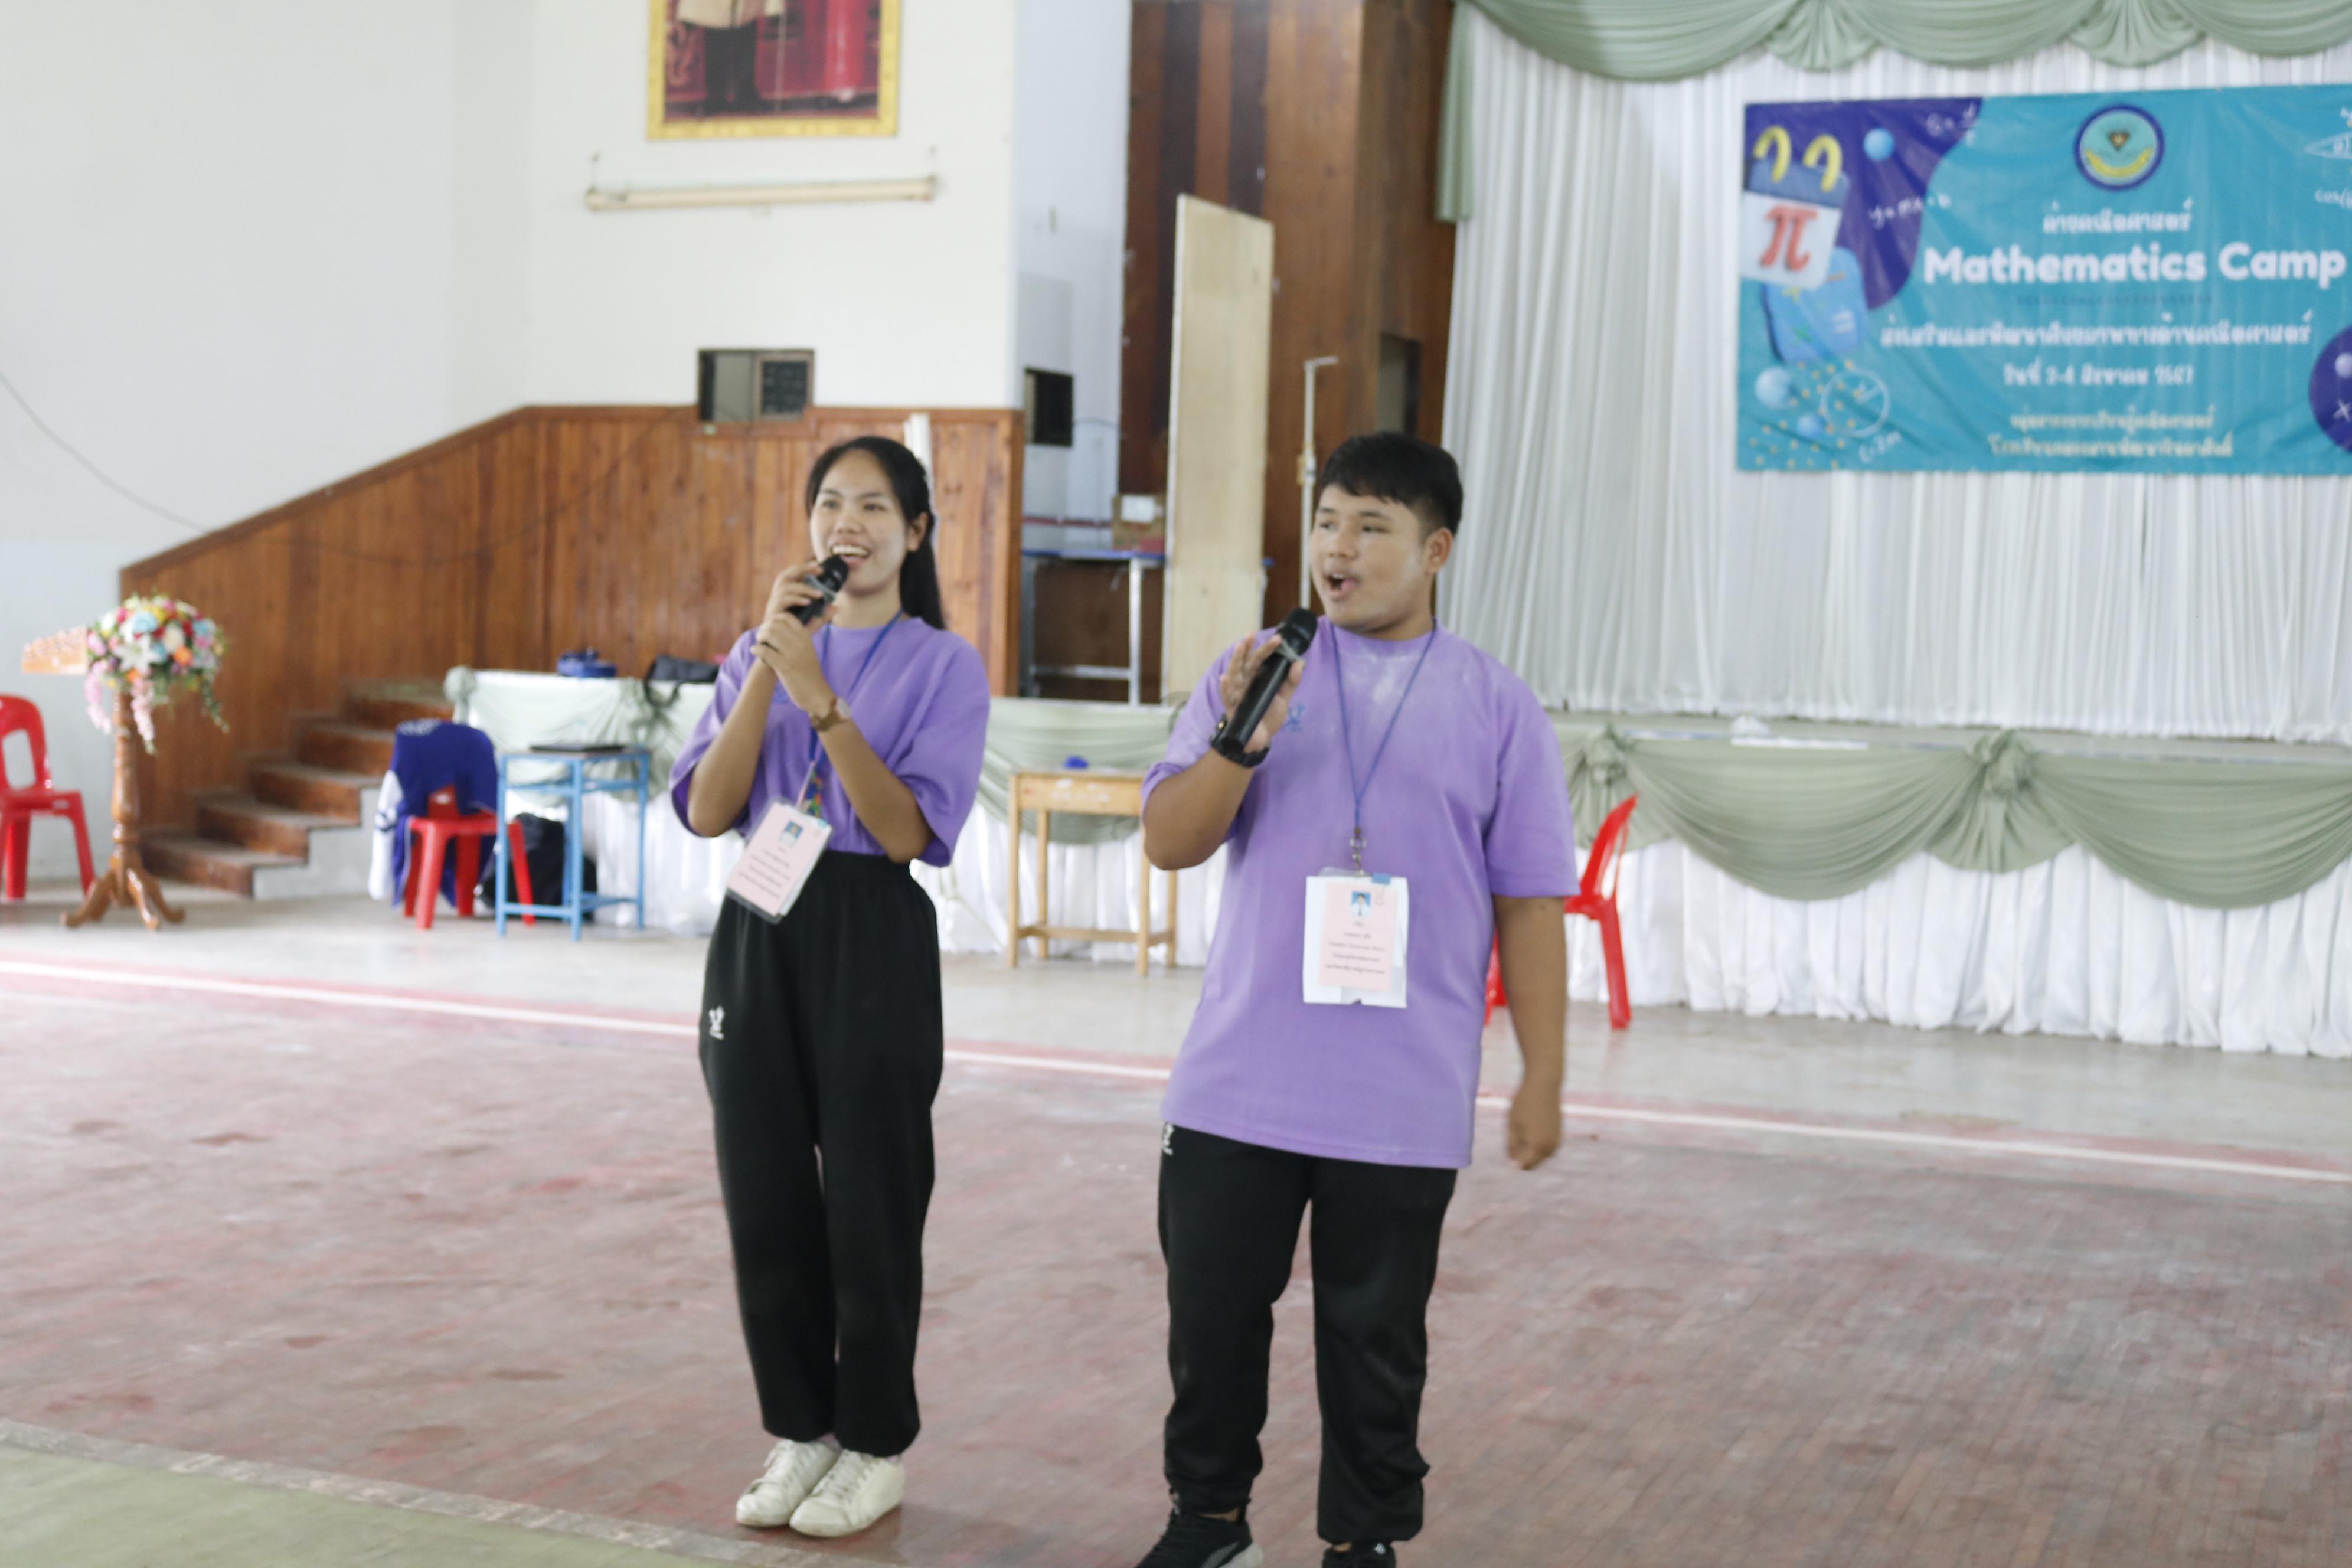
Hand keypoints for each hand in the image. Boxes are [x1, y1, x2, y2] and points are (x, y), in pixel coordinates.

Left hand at [752, 564, 837, 713]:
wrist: (816, 693)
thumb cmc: (809, 672)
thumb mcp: (808, 650)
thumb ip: (797, 638)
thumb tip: (780, 627)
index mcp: (806, 637)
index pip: (787, 617)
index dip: (774, 619)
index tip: (769, 627)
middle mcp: (800, 643)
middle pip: (775, 624)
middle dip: (764, 628)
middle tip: (761, 636)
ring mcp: (792, 654)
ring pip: (769, 635)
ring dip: (759, 637)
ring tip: (758, 643)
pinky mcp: (785, 667)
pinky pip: (765, 651)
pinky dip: (757, 649)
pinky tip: (755, 651)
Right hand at [1216, 632, 1305, 753]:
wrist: (1261, 740)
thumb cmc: (1268, 716)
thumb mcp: (1283, 699)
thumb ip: (1291, 682)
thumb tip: (1299, 663)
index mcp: (1257, 678)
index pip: (1261, 659)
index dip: (1267, 649)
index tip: (1278, 639)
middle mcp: (1245, 683)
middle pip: (1245, 663)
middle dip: (1247, 649)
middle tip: (1251, 635)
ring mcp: (1237, 694)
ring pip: (1234, 674)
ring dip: (1236, 661)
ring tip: (1240, 647)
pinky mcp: (1232, 708)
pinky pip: (1226, 696)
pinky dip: (1225, 687)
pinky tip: (1224, 678)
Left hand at [1507, 1077, 1561, 1170]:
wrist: (1544, 1085)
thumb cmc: (1524, 1104)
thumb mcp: (1512, 1126)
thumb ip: (1512, 1148)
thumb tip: (1514, 1166)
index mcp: (1537, 1147)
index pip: (1523, 1166)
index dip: (1513, 1158)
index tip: (1510, 1139)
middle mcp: (1550, 1148)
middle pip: (1531, 1163)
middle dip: (1521, 1154)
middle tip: (1517, 1130)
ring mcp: (1557, 1143)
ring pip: (1538, 1156)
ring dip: (1529, 1149)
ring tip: (1526, 1125)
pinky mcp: (1559, 1137)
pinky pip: (1544, 1148)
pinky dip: (1537, 1143)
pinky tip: (1533, 1124)